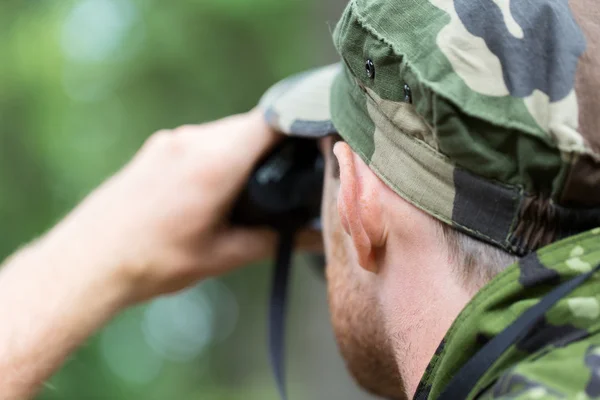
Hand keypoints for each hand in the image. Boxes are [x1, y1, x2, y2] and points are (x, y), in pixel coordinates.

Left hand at [38, 109, 320, 303]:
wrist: (89, 261)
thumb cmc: (156, 262)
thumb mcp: (223, 256)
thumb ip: (276, 241)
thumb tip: (320, 238)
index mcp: (215, 164)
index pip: (272, 121)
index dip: (301, 125)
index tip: (319, 144)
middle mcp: (194, 141)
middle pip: (251, 126)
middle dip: (275, 146)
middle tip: (290, 178)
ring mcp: (172, 140)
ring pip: (226, 132)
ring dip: (245, 151)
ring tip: (250, 189)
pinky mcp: (157, 147)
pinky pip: (202, 140)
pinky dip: (220, 154)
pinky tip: (216, 189)